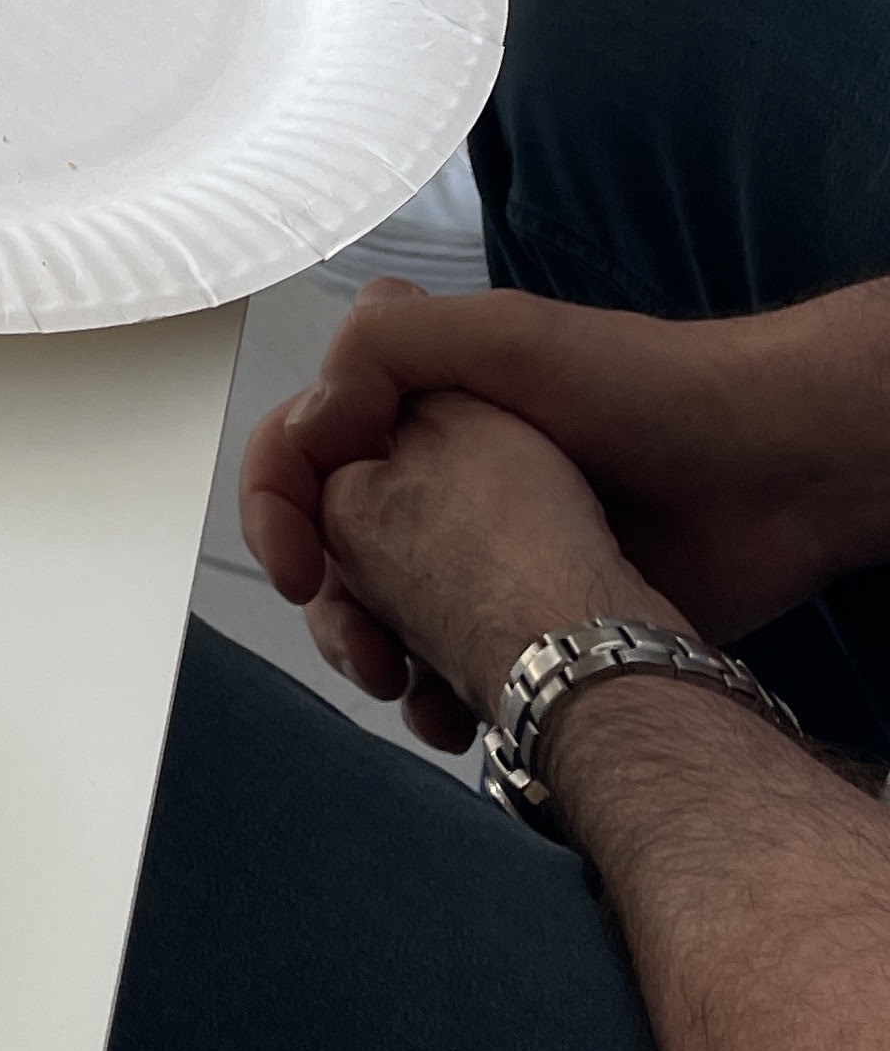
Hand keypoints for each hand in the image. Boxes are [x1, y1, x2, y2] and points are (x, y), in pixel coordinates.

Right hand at [243, 274, 868, 655]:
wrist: (774, 475)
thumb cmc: (647, 389)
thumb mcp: (503, 333)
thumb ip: (382, 349)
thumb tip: (309, 434)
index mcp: (414, 402)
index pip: (299, 452)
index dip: (276, 508)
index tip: (300, 569)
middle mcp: (438, 473)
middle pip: (330, 548)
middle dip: (329, 607)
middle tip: (367, 652)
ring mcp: (486, 549)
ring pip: (384, 615)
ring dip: (376, 659)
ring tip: (413, 693)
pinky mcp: (536, 613)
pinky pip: (454, 665)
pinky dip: (440, 697)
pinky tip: (460, 716)